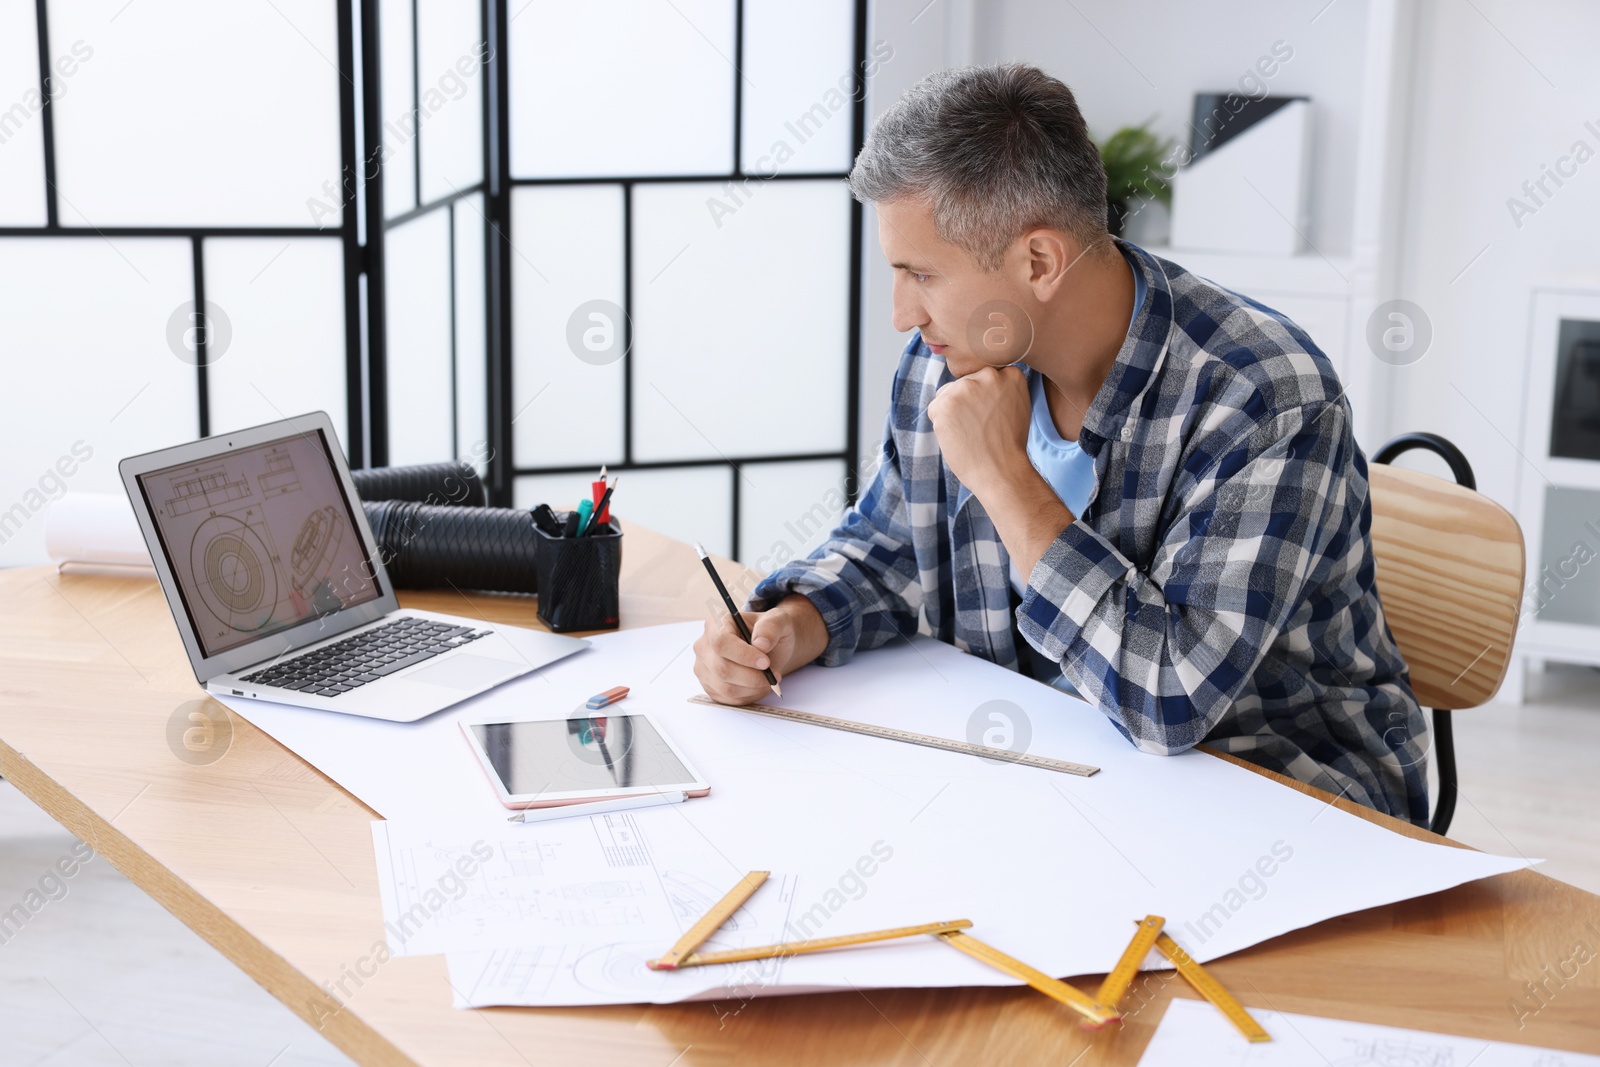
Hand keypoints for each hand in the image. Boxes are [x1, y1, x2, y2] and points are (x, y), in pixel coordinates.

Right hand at [692, 595, 826, 704]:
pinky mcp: (711, 687)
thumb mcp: (777, 621)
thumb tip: (761, 643)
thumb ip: (770, 627)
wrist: (769, 649)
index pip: (721, 642)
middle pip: (721, 669)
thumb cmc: (769, 633)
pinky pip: (728, 699)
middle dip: (752, 676)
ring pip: (725, 688)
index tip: (765, 662)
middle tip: (773, 674)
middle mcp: (704, 646)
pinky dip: (748, 696)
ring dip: (753, 688)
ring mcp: (704, 668)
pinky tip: (758, 686)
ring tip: (768, 679)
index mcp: (716, 624)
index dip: (743, 655)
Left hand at [926, 365, 1030, 493]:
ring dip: (952, 413)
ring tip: (970, 433)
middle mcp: (988, 375)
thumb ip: (1001, 389)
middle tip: (981, 427)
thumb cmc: (1008, 445)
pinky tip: (958, 437)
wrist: (1002, 472)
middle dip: (967, 403)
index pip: (984, 378)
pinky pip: (934, 410)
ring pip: (947, 395)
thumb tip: (977, 382)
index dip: (984, 399)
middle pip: (964, 384)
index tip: (993, 416)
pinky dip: (941, 425)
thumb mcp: (1017, 406)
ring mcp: (966, 387)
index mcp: (1010, 374)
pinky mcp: (945, 402)